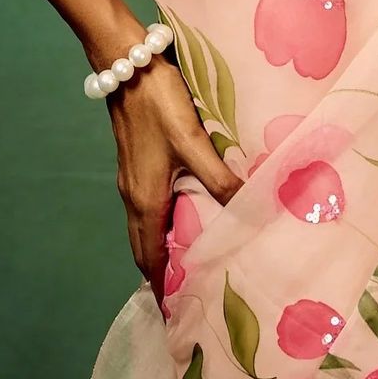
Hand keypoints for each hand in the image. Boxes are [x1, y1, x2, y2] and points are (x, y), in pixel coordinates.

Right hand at [99, 52, 243, 309]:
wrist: (127, 63)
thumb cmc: (159, 105)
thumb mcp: (194, 142)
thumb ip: (219, 178)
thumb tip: (249, 212)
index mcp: (144, 200)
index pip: (149, 258)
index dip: (161, 287)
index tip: (175, 315)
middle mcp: (132, 196)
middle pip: (142, 247)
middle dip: (160, 274)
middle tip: (187, 295)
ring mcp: (131, 178)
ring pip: (144, 226)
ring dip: (160, 248)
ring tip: (190, 262)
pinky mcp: (135, 161)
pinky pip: (146, 206)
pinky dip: (160, 223)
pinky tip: (184, 214)